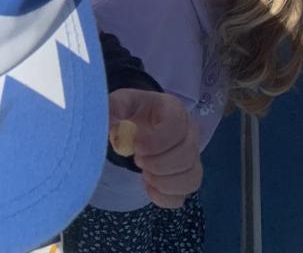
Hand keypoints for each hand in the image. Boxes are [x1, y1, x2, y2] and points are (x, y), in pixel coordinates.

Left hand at [108, 89, 201, 207]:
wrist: (134, 127)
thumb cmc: (130, 113)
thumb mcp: (118, 104)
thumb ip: (112, 110)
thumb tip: (111, 128)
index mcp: (173, 110)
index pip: (177, 125)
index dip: (158, 140)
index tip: (136, 148)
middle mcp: (189, 133)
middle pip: (188, 154)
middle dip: (159, 164)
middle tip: (137, 160)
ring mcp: (190, 158)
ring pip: (191, 178)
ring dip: (164, 182)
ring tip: (144, 174)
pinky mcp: (184, 179)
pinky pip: (182, 196)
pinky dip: (163, 197)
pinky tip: (147, 187)